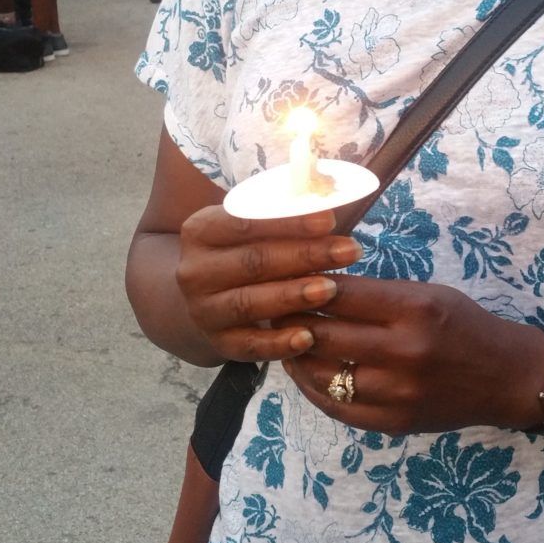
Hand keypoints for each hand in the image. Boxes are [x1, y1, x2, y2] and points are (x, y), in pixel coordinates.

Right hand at [175, 205, 362, 363]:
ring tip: (331, 288)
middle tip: (348, 251)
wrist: (209, 294)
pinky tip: (308, 337)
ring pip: (249, 303)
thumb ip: (282, 212)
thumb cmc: (244, 249)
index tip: (329, 219)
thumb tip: (329, 195)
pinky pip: (249, 347)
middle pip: (254, 262)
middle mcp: (195, 271)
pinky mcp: (218, 343)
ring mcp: (203, 310)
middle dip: (305, 256)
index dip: (289, 222)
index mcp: (201, 230)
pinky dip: (277, 344)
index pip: (245, 222)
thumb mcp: (253, 225)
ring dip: (293, 296)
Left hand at [276, 276, 543, 435]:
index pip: (343, 294)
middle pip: (326, 333)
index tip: (283, 276)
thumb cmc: (463, 323)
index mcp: (414, 308)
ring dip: (294, 353)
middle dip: (290, 317)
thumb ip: (378, 294)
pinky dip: (311, 387)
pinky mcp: (392, 422)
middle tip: (267, 304)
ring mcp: (396, 392)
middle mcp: (403, 351)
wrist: (502, 377)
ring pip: (323, 373)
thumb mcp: (428, 293)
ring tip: (276, 336)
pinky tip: (300, 370)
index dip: (306, 284)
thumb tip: (319, 286)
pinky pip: (336, 406)